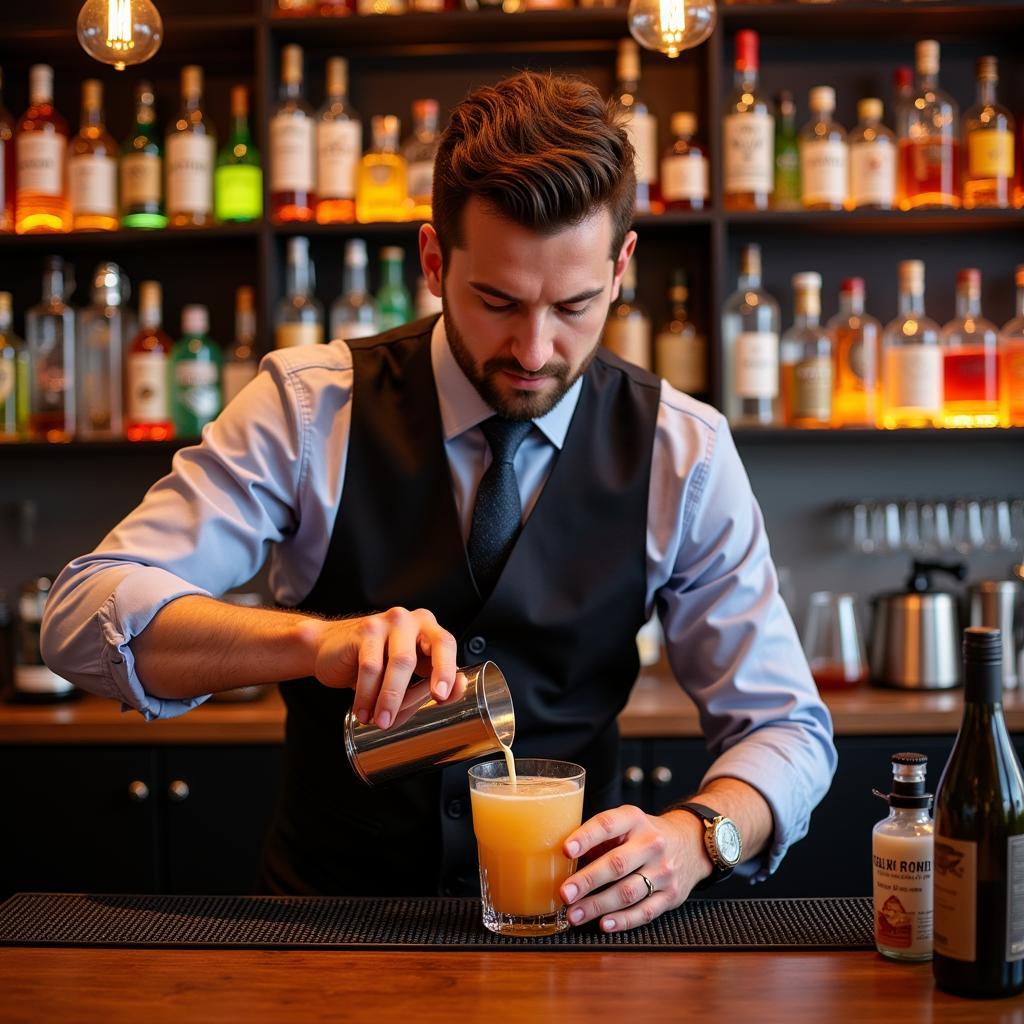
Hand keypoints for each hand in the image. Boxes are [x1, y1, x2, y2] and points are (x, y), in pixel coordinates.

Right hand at [311, 606, 466, 728]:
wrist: (333, 647)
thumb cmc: (380, 661)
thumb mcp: (411, 672)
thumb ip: (433, 681)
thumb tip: (455, 692)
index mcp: (429, 630)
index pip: (446, 645)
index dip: (446, 670)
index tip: (441, 696)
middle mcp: (411, 621)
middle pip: (413, 658)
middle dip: (406, 695)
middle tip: (396, 720)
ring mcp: (387, 622)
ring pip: (391, 665)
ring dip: (385, 699)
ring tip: (379, 722)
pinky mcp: (365, 630)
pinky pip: (369, 666)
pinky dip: (366, 694)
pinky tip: (362, 711)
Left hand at [559, 806, 711, 932]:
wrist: (690, 843)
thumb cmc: (645, 834)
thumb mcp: (626, 823)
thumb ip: (599, 839)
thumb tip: (564, 862)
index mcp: (634, 819)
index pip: (607, 825)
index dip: (585, 838)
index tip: (565, 850)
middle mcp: (651, 844)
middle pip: (617, 864)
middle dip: (588, 880)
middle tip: (565, 893)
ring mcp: (663, 871)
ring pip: (628, 892)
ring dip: (598, 906)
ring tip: (574, 914)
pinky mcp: (671, 896)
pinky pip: (645, 911)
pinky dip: (623, 920)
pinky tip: (604, 924)